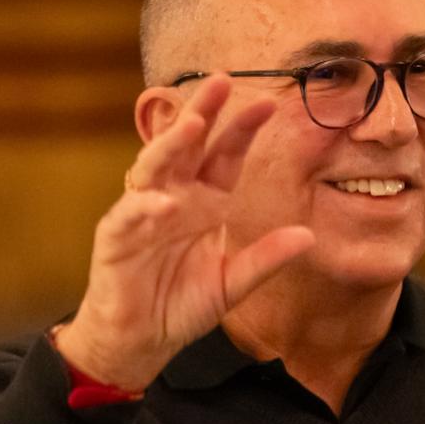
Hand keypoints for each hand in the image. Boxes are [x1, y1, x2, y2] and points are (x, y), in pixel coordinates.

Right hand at [54, 77, 313, 391]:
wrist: (141, 341)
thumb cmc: (181, 304)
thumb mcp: (233, 282)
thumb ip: (266, 259)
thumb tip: (308, 236)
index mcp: (205, 202)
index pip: (226, 156)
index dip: (244, 129)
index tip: (271, 103)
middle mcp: (174, 197)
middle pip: (188, 146)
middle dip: (203, 112)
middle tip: (221, 82)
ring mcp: (142, 213)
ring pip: (155, 167)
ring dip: (172, 145)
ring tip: (193, 125)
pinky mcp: (116, 238)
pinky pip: (129, 216)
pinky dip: (144, 207)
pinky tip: (162, 200)